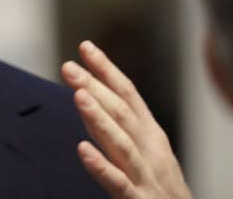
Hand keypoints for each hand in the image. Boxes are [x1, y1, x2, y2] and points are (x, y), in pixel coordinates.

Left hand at [61, 41, 192, 198]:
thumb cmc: (163, 193)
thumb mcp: (148, 156)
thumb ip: (123, 131)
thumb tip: (92, 101)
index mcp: (152, 137)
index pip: (129, 96)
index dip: (107, 71)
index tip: (86, 47)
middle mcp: (152, 152)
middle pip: (122, 114)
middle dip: (95, 87)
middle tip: (69, 67)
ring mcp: (147, 177)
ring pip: (122, 144)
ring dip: (100, 119)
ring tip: (79, 96)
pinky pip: (119, 184)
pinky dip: (102, 166)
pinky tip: (82, 151)